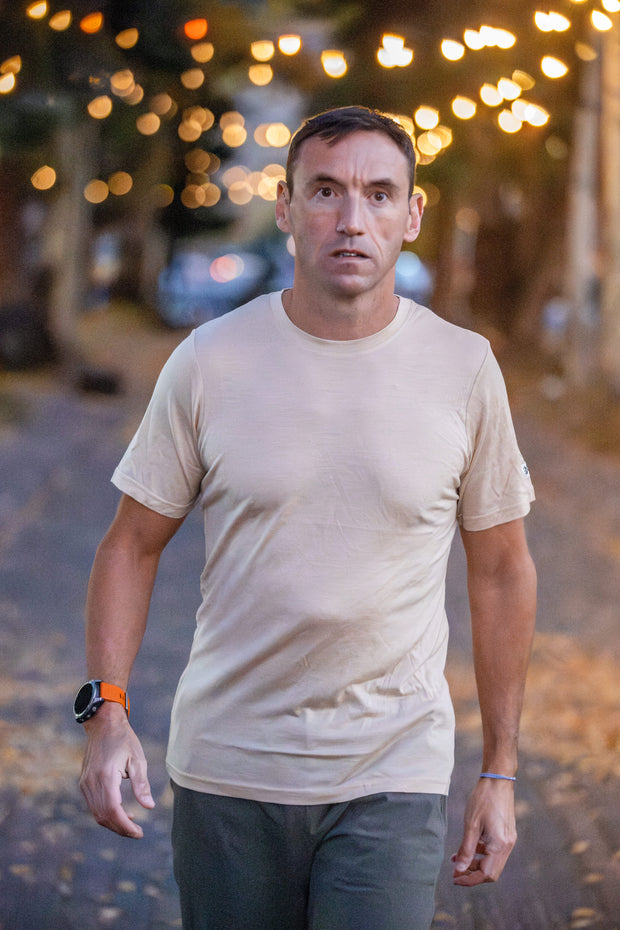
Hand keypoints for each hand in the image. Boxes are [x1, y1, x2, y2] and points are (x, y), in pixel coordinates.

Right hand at [79, 704, 154, 837]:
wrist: (103, 724)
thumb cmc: (123, 739)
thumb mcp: (137, 759)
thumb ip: (141, 784)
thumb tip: (149, 806)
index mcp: (106, 776)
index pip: (114, 811)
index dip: (125, 826)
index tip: (139, 833)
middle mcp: (92, 782)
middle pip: (103, 816)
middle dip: (120, 828)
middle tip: (137, 832)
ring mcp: (85, 783)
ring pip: (96, 813)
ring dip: (113, 823)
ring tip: (131, 824)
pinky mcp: (84, 782)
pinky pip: (93, 805)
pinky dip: (106, 813)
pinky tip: (121, 812)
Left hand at [451, 777, 516, 885]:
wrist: (498, 780)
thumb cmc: (483, 799)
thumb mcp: (471, 825)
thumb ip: (466, 849)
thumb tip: (459, 869)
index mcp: (500, 845)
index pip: (486, 874)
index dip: (469, 879)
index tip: (454, 878)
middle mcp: (507, 846)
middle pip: (491, 872)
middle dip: (472, 873)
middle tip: (455, 870)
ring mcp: (509, 840)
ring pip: (492, 862)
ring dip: (475, 863)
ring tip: (457, 857)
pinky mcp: (507, 834)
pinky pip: (494, 851)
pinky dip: (481, 853)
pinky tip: (469, 845)